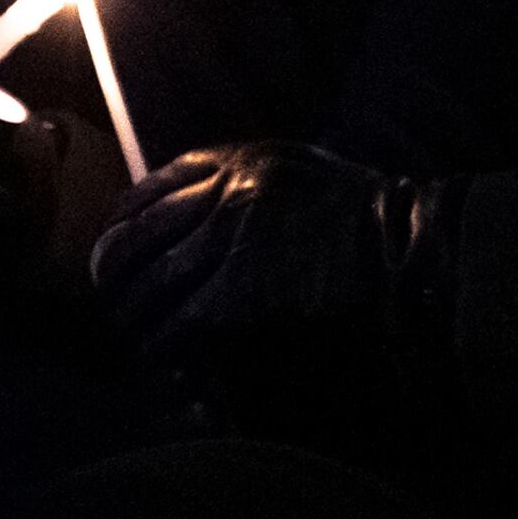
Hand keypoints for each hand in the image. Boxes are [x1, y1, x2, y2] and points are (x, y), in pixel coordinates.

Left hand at [89, 143, 451, 381]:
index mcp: (241, 158)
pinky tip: (157, 359)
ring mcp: (233, 237)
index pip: (151, 188)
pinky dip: (159, 345)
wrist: (408, 250)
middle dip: (112, 276)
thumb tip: (189, 218)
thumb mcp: (300, 175)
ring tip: (129, 341)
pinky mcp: (242, 289)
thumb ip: (246, 185)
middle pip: (137, 235)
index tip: (113, 251)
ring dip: (131, 320)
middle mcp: (228, 190)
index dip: (120, 224)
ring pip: (149, 284)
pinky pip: (178, 323)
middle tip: (109, 303)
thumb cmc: (363, 220)